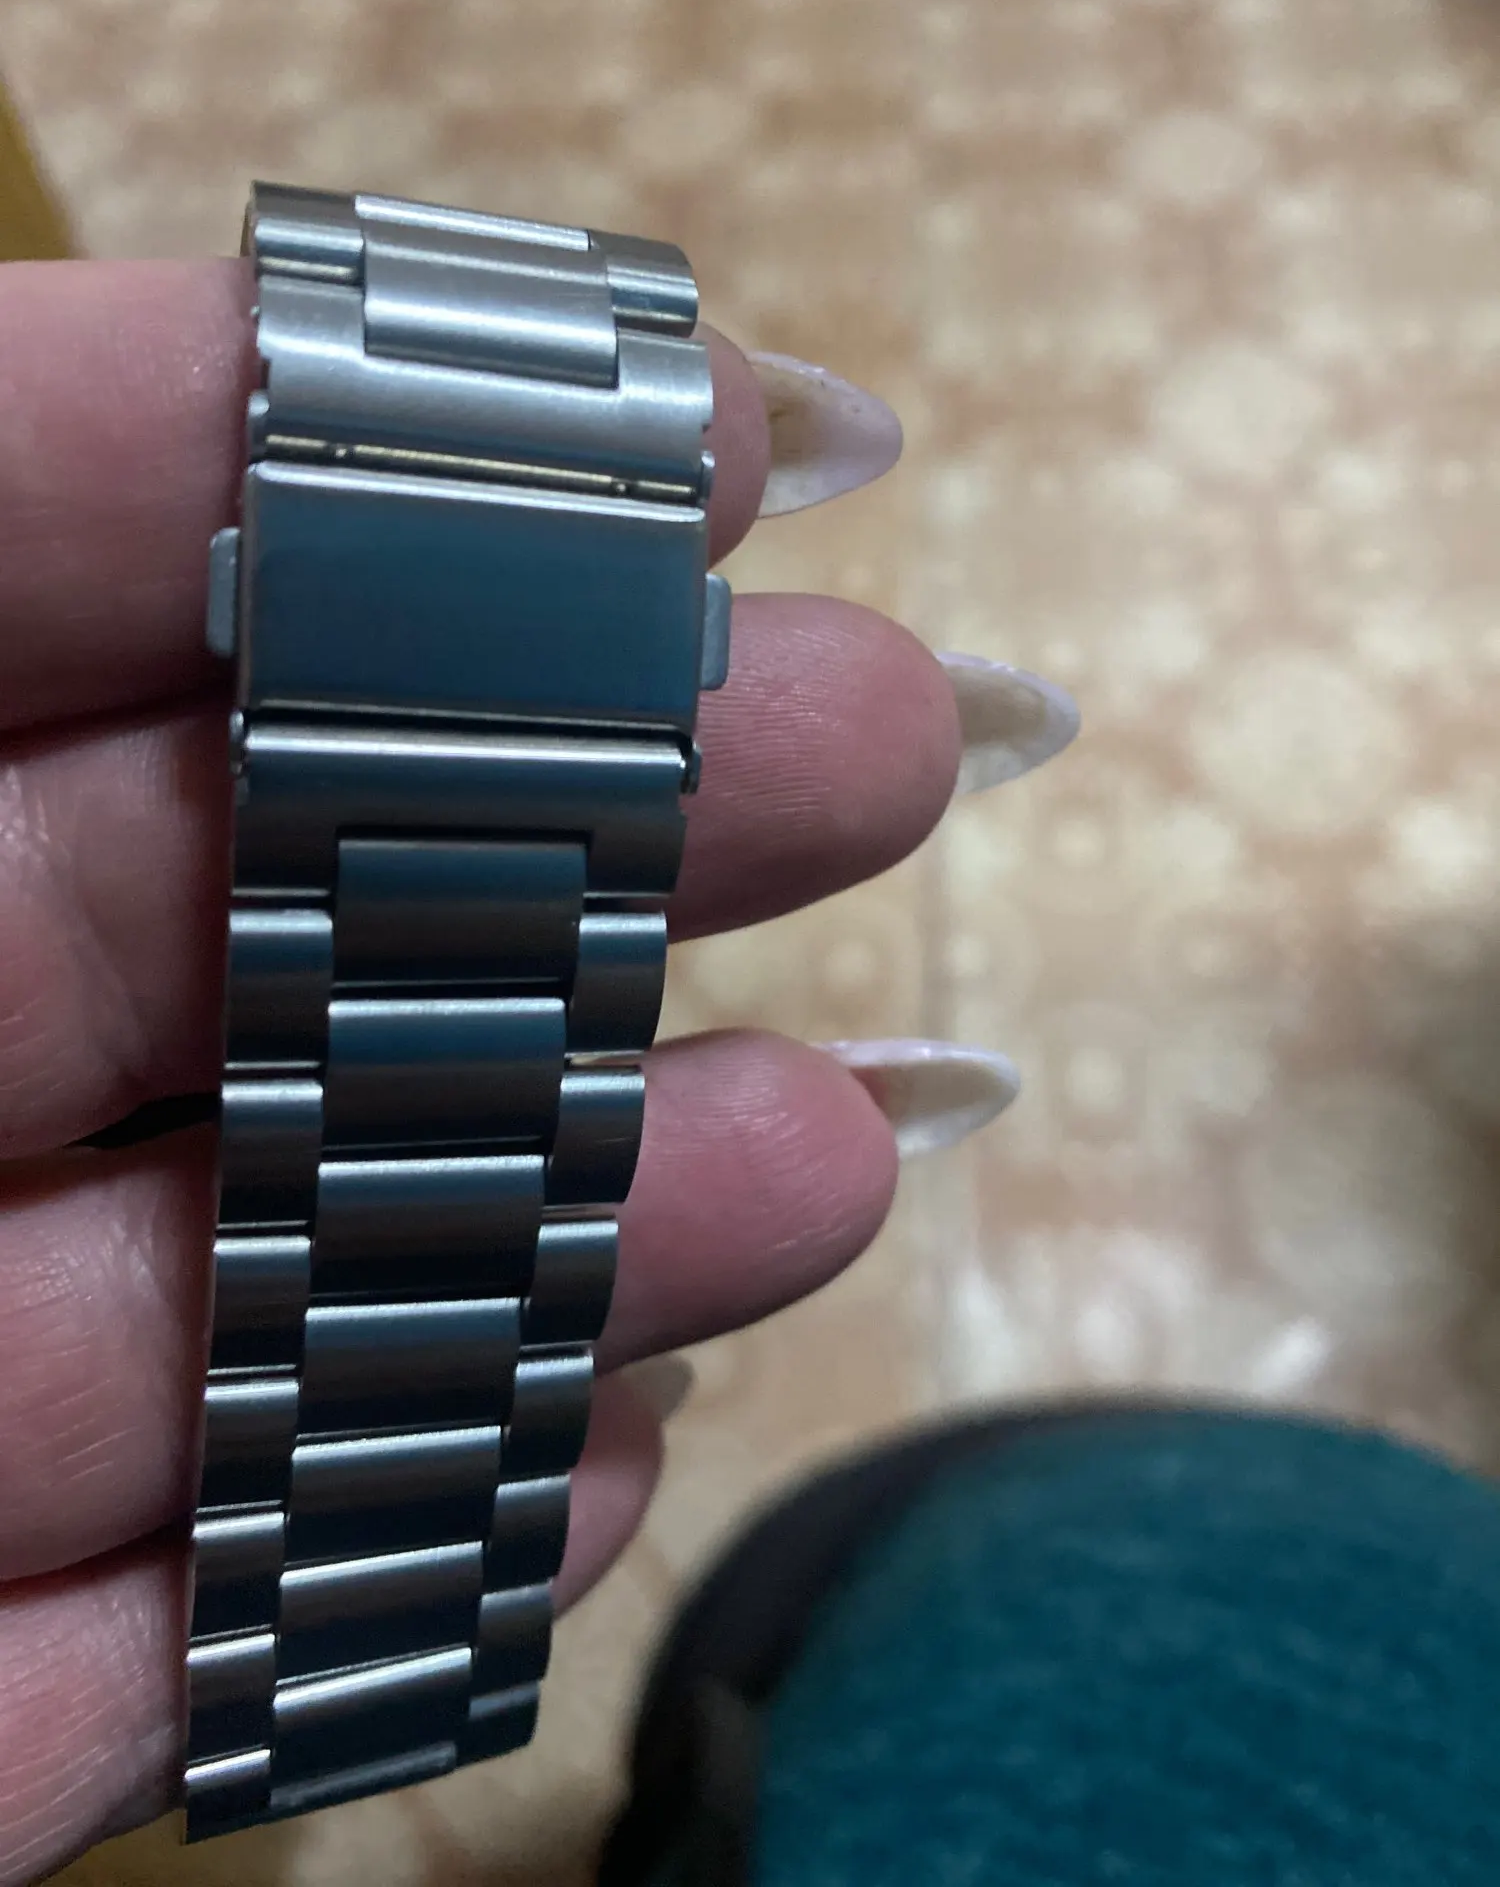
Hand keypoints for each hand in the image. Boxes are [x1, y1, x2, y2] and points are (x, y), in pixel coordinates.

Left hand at [0, 258, 962, 1877]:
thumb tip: (246, 379)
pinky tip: (576, 1476)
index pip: (17, 556)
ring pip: (185, 1327)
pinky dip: (326, 1593)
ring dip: (531, 1246)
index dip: (339, 464)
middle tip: (882, 740)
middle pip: (188, 937)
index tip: (701, 429)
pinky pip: (67, 1681)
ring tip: (832, 1158)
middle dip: (551, 839)